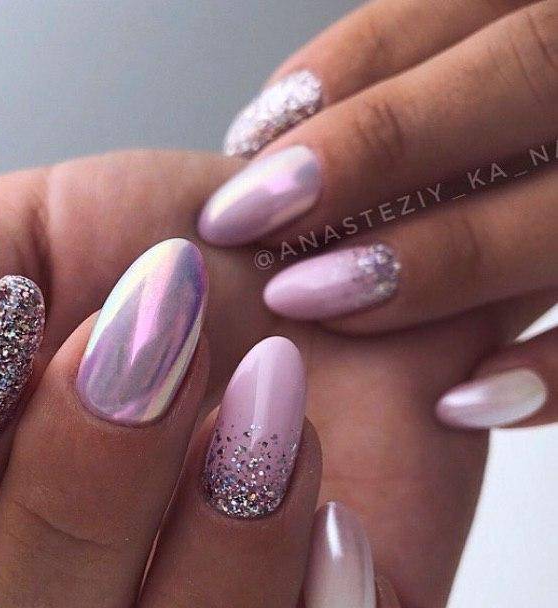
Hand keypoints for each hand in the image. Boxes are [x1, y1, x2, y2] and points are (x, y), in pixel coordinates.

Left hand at [205, 0, 556, 429]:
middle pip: (525, 72)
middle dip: (380, 146)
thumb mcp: (476, 74)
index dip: (345, 75)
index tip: (246, 150)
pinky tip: (457, 402)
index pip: (457, 9)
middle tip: (257, 221)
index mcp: (557, 2)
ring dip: (444, 259)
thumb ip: (411, 88)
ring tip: (323, 303)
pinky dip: (552, 371)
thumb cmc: (507, 141)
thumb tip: (277, 144)